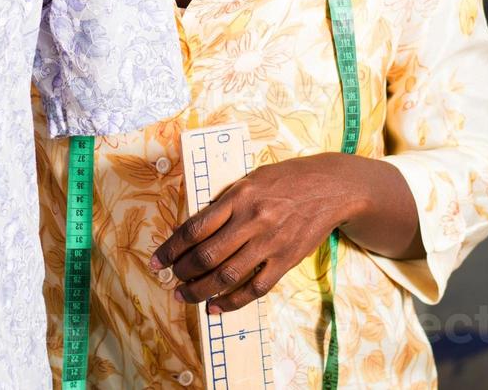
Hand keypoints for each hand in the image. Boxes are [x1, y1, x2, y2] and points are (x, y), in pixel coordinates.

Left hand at [150, 152, 362, 314]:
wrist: (331, 187)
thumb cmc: (286, 179)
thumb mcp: (250, 180)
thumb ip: (223, 203)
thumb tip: (191, 229)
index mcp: (238, 196)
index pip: (194, 228)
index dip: (171, 249)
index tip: (156, 261)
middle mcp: (252, 220)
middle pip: (207, 255)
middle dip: (182, 272)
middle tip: (171, 280)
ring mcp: (270, 242)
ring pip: (227, 276)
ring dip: (200, 290)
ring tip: (185, 296)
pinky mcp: (286, 260)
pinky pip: (255, 288)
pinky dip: (232, 302)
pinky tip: (215, 307)